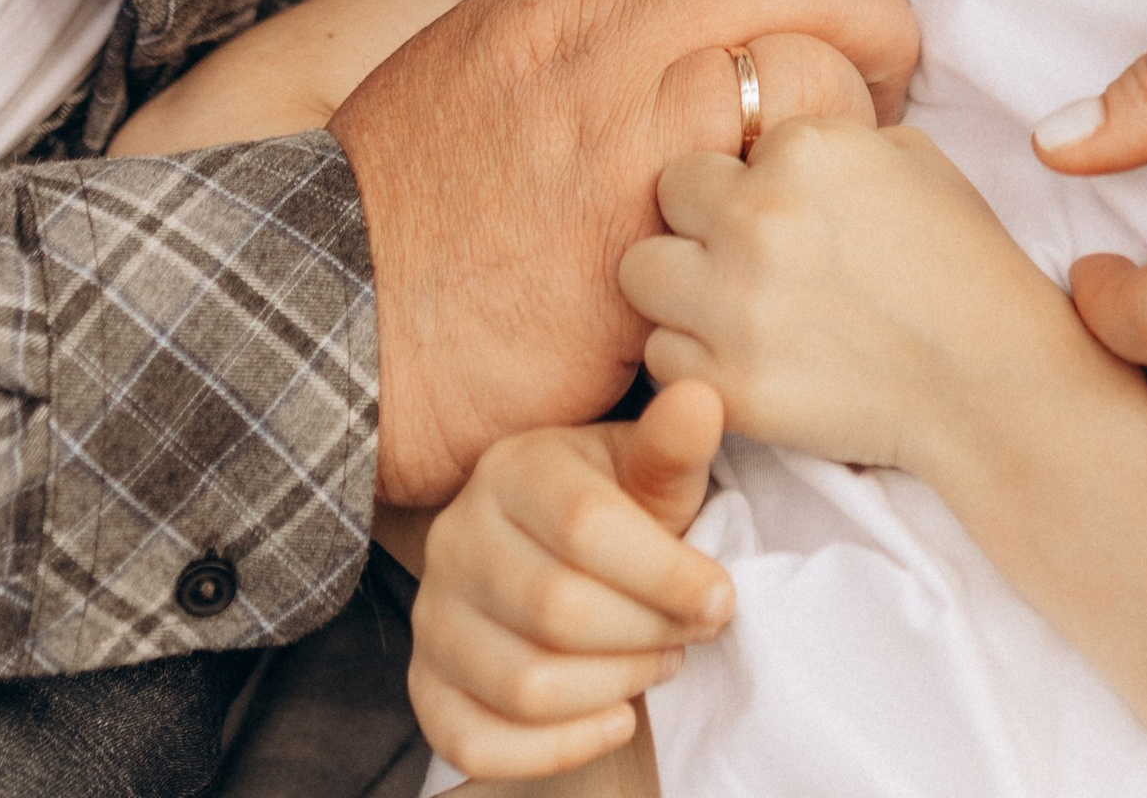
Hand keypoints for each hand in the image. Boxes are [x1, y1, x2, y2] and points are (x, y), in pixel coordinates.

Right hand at [331, 0, 916, 503]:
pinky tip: (804, 224)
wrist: (327, 317)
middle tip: (892, 60)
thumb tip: (655, 8)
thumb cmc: (399, 211)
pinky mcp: (640, 231)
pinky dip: (805, 186)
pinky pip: (768, 176)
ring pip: (800, 60)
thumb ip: (571, 28)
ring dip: (856, 99)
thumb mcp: (478, 65)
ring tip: (860, 149)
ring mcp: (623, 129)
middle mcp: (603, 35)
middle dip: (872, 3)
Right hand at [408, 383, 730, 780]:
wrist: (555, 554)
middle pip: (556, 611)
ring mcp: (432, 617)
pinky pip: (478, 742)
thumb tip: (700, 397)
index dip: (666, 574)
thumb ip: (673, 445)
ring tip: (656, 663)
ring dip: (613, 689)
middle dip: (646, 634)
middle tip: (691, 633)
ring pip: (523, 685)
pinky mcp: (427, 686)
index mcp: (512, 470)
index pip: (585, 527)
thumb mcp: (647, 470)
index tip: (720, 597)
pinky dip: (558, 748)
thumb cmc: (616, 509)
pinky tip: (614, 719)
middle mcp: (456, 538)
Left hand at [625, 119, 1071, 483]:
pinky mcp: (732, 385)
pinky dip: (693, 361)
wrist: (992, 379)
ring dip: (678, 290)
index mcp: (802, 146)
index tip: (782, 217)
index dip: (747, 182)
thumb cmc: (963, 263)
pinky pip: (660, 357)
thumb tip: (769, 138)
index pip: (721, 145)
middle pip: (666, 196)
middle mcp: (759, 213)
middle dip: (696, 223)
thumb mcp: (910, 156)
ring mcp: (738, 303)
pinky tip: (743, 361)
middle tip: (738, 257)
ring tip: (728, 309)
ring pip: (641, 274)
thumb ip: (827, 140)